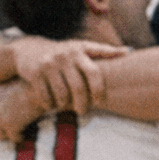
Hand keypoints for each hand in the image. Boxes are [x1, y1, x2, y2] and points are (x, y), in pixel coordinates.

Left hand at [0, 80, 48, 142]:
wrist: (42, 89)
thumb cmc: (34, 87)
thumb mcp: (15, 88)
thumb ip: (8, 99)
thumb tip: (11, 112)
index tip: (9, 125)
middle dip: (1, 132)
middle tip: (13, 134)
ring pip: (0, 135)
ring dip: (10, 136)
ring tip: (20, 135)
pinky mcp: (9, 125)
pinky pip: (13, 138)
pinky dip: (20, 138)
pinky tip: (26, 135)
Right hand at [10, 36, 125, 115]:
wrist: (29, 49)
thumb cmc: (65, 54)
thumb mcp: (82, 48)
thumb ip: (104, 51)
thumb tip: (129, 51)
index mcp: (80, 50)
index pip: (94, 72)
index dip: (99, 90)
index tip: (99, 101)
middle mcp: (65, 55)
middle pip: (78, 87)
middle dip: (82, 103)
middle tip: (83, 111)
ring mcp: (49, 64)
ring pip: (62, 94)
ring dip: (65, 105)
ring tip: (68, 107)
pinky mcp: (35, 73)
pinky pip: (46, 96)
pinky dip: (50, 104)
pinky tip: (53, 105)